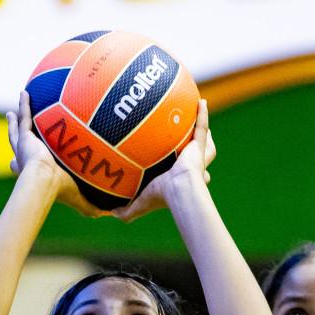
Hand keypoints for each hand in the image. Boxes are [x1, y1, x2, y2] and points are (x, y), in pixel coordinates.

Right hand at [8, 91, 105, 218]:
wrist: (45, 183)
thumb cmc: (59, 192)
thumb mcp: (77, 199)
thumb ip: (89, 206)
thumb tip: (105, 215)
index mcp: (34, 173)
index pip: (23, 168)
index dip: (19, 166)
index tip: (13, 164)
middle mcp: (26, 159)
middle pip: (18, 145)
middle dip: (15, 136)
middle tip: (13, 128)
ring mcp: (25, 147)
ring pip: (18, 130)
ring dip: (15, 120)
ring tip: (11, 112)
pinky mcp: (26, 137)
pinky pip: (25, 117)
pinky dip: (24, 105)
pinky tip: (25, 93)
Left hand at [114, 99, 215, 222]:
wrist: (180, 190)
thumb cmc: (163, 198)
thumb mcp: (141, 204)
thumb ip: (127, 210)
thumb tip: (109, 213)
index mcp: (183, 181)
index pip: (189, 178)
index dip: (188, 177)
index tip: (180, 170)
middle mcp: (193, 168)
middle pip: (199, 158)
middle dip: (198, 152)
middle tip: (191, 142)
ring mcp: (197, 156)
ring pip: (205, 143)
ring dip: (204, 133)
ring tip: (198, 120)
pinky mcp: (199, 145)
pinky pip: (201, 126)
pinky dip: (203, 114)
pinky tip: (201, 101)